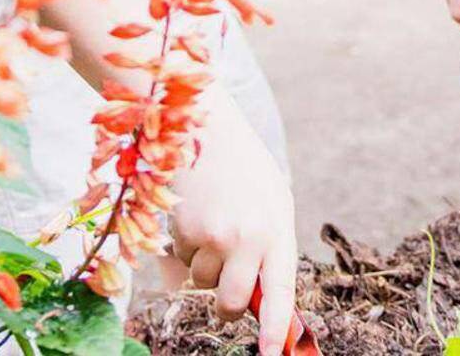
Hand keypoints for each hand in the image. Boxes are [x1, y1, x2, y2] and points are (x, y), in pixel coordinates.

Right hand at [169, 94, 297, 354]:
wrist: (208, 127)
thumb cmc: (246, 171)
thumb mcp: (271, 205)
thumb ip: (269, 250)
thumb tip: (257, 300)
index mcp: (276, 231)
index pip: (279, 292)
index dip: (275, 329)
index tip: (271, 354)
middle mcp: (246, 237)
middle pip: (231, 303)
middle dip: (226, 305)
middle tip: (227, 287)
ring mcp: (211, 235)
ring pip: (200, 283)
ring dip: (203, 267)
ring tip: (213, 226)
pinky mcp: (181, 230)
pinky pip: (180, 261)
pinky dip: (184, 249)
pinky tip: (195, 216)